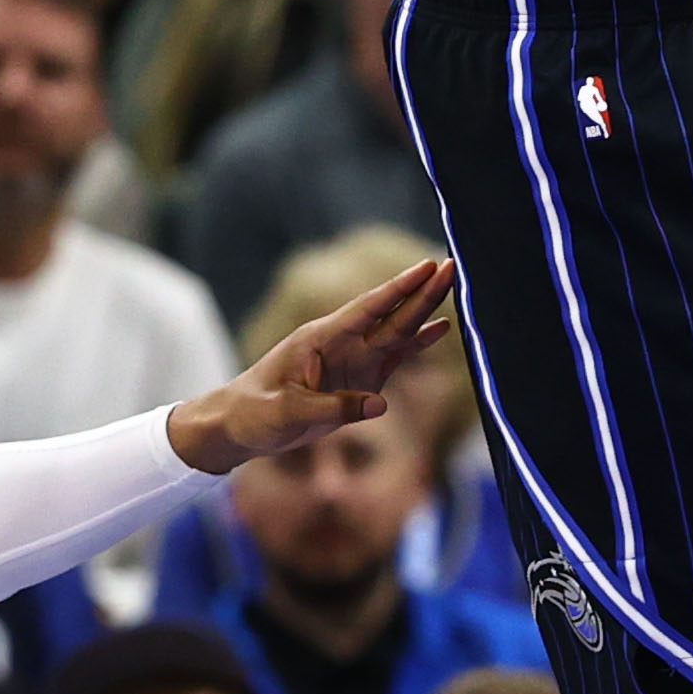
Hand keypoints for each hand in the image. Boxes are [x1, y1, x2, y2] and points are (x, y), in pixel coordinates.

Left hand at [168, 256, 456, 474]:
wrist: (237, 426)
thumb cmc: (253, 413)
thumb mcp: (286, 413)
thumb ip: (332, 408)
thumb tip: (380, 405)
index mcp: (321, 339)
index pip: (367, 309)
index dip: (398, 290)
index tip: (426, 267)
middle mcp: (342, 344)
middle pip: (390, 315)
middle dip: (422, 292)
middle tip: (452, 267)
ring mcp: (352, 361)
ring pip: (396, 332)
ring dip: (424, 312)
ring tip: (454, 289)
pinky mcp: (358, 381)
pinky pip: (394, 359)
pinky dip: (417, 344)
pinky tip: (440, 330)